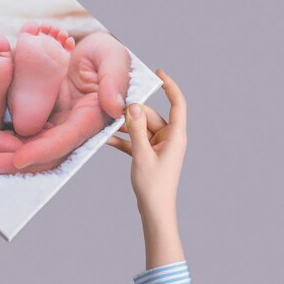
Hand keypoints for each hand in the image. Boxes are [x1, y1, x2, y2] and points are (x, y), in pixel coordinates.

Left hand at [0, 31, 130, 173]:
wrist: (87, 49)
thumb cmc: (103, 51)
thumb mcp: (112, 57)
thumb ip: (115, 79)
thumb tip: (114, 107)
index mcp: (91, 116)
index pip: (67, 139)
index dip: (44, 150)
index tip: (20, 158)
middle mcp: (72, 125)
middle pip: (46, 151)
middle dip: (19, 162)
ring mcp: (56, 123)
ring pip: (33, 146)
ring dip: (10, 156)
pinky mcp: (42, 116)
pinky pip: (24, 133)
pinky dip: (8, 141)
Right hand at [108, 68, 186, 268]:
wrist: (155, 211)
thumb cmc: (154, 186)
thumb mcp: (142, 154)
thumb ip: (136, 129)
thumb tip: (133, 105)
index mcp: (175, 136)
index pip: (177, 103)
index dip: (170, 86)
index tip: (158, 72)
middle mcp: (169, 138)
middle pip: (150, 115)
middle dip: (132, 112)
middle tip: (112, 109)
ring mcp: (159, 146)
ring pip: (140, 127)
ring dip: (124, 126)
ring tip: (105, 124)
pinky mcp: (149, 153)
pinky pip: (135, 140)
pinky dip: (123, 139)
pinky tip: (106, 139)